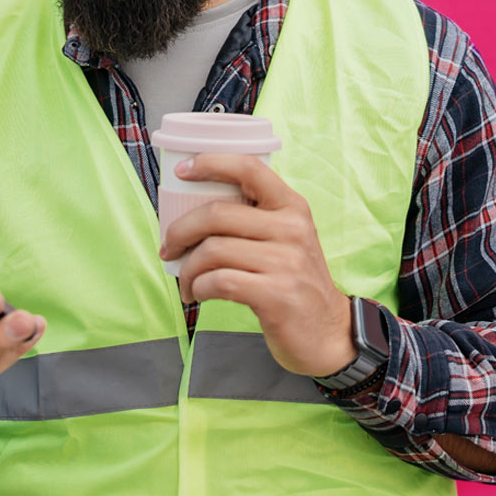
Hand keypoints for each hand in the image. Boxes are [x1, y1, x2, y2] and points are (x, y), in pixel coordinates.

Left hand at [159, 153, 355, 376]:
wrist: (328, 332)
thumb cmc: (293, 282)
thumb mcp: (285, 240)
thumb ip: (253, 220)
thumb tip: (191, 209)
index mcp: (292, 207)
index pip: (249, 168)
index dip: (210, 163)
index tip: (181, 171)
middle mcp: (293, 228)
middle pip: (216, 214)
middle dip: (179, 232)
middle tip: (168, 250)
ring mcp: (287, 261)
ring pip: (212, 250)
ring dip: (187, 269)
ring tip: (186, 283)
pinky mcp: (277, 294)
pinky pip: (219, 281)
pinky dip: (198, 288)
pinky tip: (198, 295)